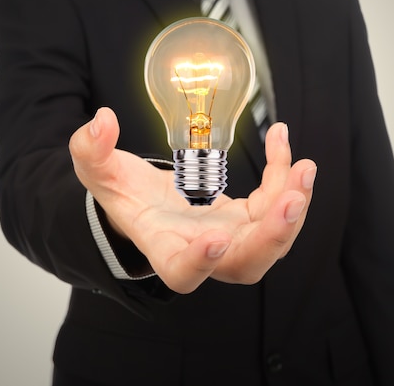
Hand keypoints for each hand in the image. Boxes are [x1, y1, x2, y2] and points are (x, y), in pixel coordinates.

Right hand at [70, 107, 316, 293]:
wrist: (146, 201)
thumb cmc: (120, 193)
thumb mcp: (96, 169)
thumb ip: (90, 148)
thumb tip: (102, 120)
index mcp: (162, 245)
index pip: (181, 272)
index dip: (199, 263)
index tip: (215, 238)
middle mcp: (202, 250)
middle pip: (246, 264)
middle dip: (273, 236)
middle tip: (292, 198)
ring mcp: (229, 236)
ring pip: (272, 240)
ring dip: (294, 206)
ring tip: (303, 167)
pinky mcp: (246, 218)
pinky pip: (275, 205)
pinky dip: (283, 176)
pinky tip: (280, 140)